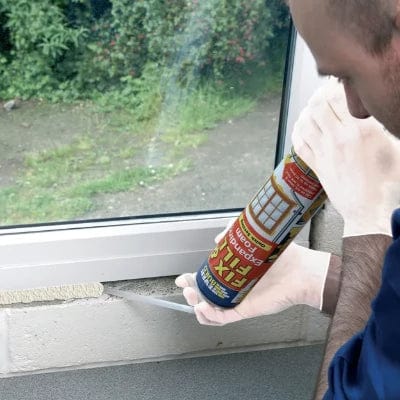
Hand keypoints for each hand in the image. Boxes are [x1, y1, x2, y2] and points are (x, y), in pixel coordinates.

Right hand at [175, 241, 330, 325]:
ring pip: (211, 309)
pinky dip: (210, 316)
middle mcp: (234, 287)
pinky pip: (224, 318)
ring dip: (198, 306)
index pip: (208, 279)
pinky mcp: (245, 310)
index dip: (192, 280)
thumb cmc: (281, 256)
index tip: (183, 278)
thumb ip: (233, 232)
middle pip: (205, 295)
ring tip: (194, 298)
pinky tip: (203, 308)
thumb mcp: (252, 237)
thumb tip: (216, 239)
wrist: (300, 272)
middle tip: (186, 287)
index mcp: (233, 272)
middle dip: (190, 293)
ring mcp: (238, 300)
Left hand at [292, 80, 399, 236]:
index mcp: (361, 131)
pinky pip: (299, 144)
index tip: (338, 82)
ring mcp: (324, 153)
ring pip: (306, 123)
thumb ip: (383, 128)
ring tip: (312, 107)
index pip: (340, 98)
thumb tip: (378, 113)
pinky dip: (298, 132)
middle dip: (318, 96)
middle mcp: (339, 139)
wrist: (369, 211)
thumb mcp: (396, 149)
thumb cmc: (388, 183)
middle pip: (318, 107)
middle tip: (323, 93)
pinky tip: (301, 127)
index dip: (335, 86)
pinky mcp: (316, 166)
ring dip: (306, 112)